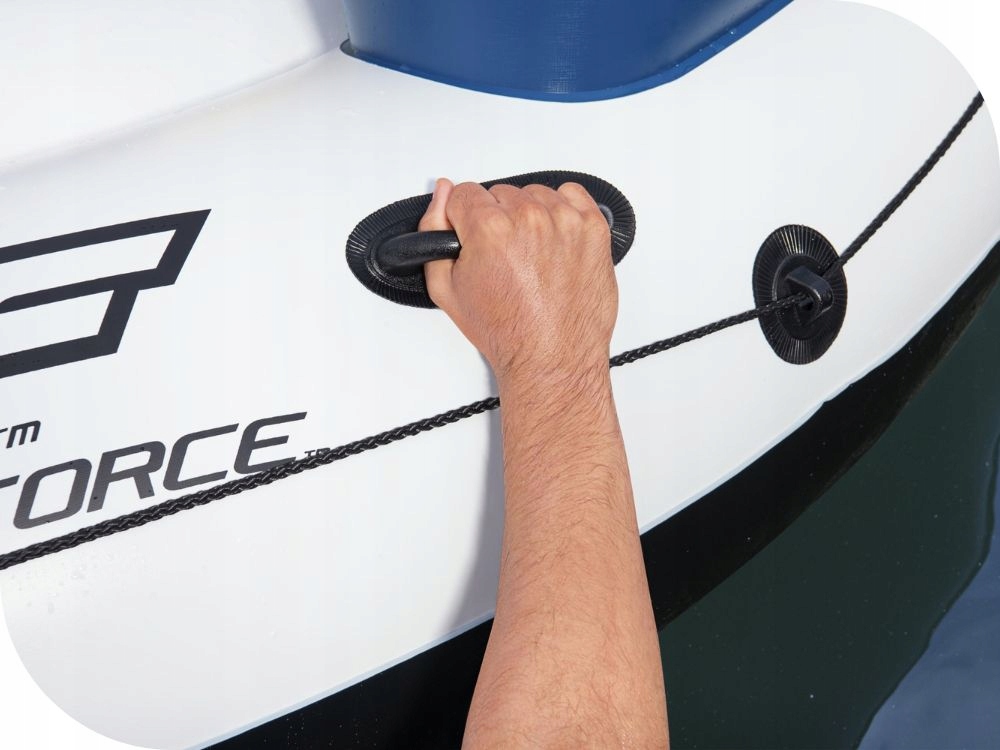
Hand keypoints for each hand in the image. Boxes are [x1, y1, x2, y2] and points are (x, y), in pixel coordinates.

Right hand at [419, 178, 617, 385]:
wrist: (552, 358)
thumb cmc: (507, 332)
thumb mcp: (446, 288)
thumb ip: (433, 231)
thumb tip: (441, 194)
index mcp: (489, 228)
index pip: (464, 192)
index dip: (464, 219)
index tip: (474, 238)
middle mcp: (529, 218)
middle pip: (500, 193)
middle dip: (497, 220)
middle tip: (504, 258)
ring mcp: (565, 221)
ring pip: (535, 194)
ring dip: (530, 216)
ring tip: (531, 255)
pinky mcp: (593, 228)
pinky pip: (573, 195)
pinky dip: (563, 212)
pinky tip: (554, 241)